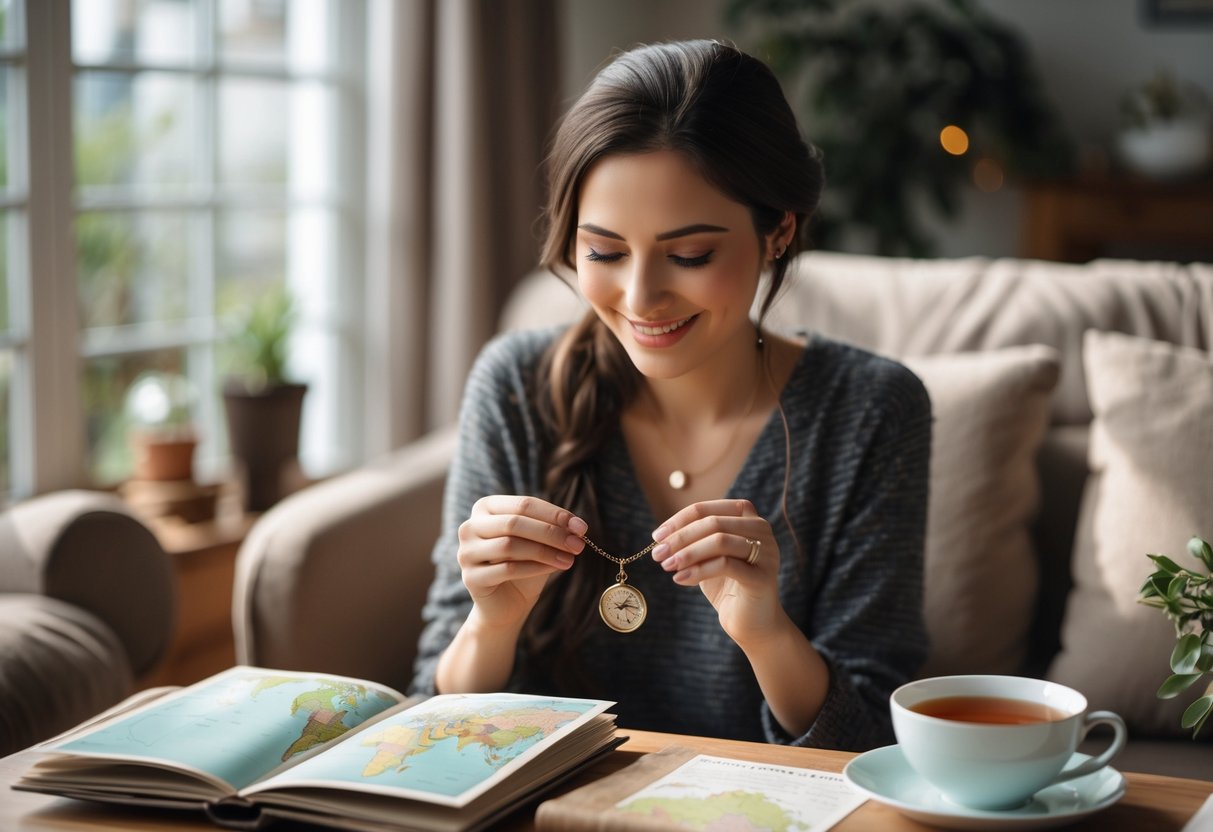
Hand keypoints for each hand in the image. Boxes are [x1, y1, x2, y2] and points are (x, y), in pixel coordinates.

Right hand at [457, 495, 585, 629]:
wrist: (506, 605)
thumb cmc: (524, 565)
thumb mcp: (538, 541)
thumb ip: (552, 528)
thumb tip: (577, 526)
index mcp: (485, 508)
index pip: (524, 504)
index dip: (554, 514)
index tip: (581, 527)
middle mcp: (470, 526)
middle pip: (515, 523)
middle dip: (551, 533)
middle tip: (578, 544)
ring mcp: (466, 552)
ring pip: (510, 545)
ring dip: (546, 551)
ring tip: (570, 558)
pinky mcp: (471, 577)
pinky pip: (507, 569)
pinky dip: (536, 567)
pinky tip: (555, 568)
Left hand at [650, 499, 786, 646]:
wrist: (752, 624)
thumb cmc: (727, 587)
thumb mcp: (707, 558)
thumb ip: (693, 542)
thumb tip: (661, 536)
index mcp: (747, 517)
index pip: (708, 509)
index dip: (679, 520)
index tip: (657, 536)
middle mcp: (761, 529)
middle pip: (713, 523)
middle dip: (680, 538)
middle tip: (658, 554)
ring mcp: (766, 552)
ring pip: (720, 541)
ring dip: (688, 553)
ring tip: (667, 566)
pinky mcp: (762, 576)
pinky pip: (726, 565)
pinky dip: (699, 570)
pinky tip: (681, 579)